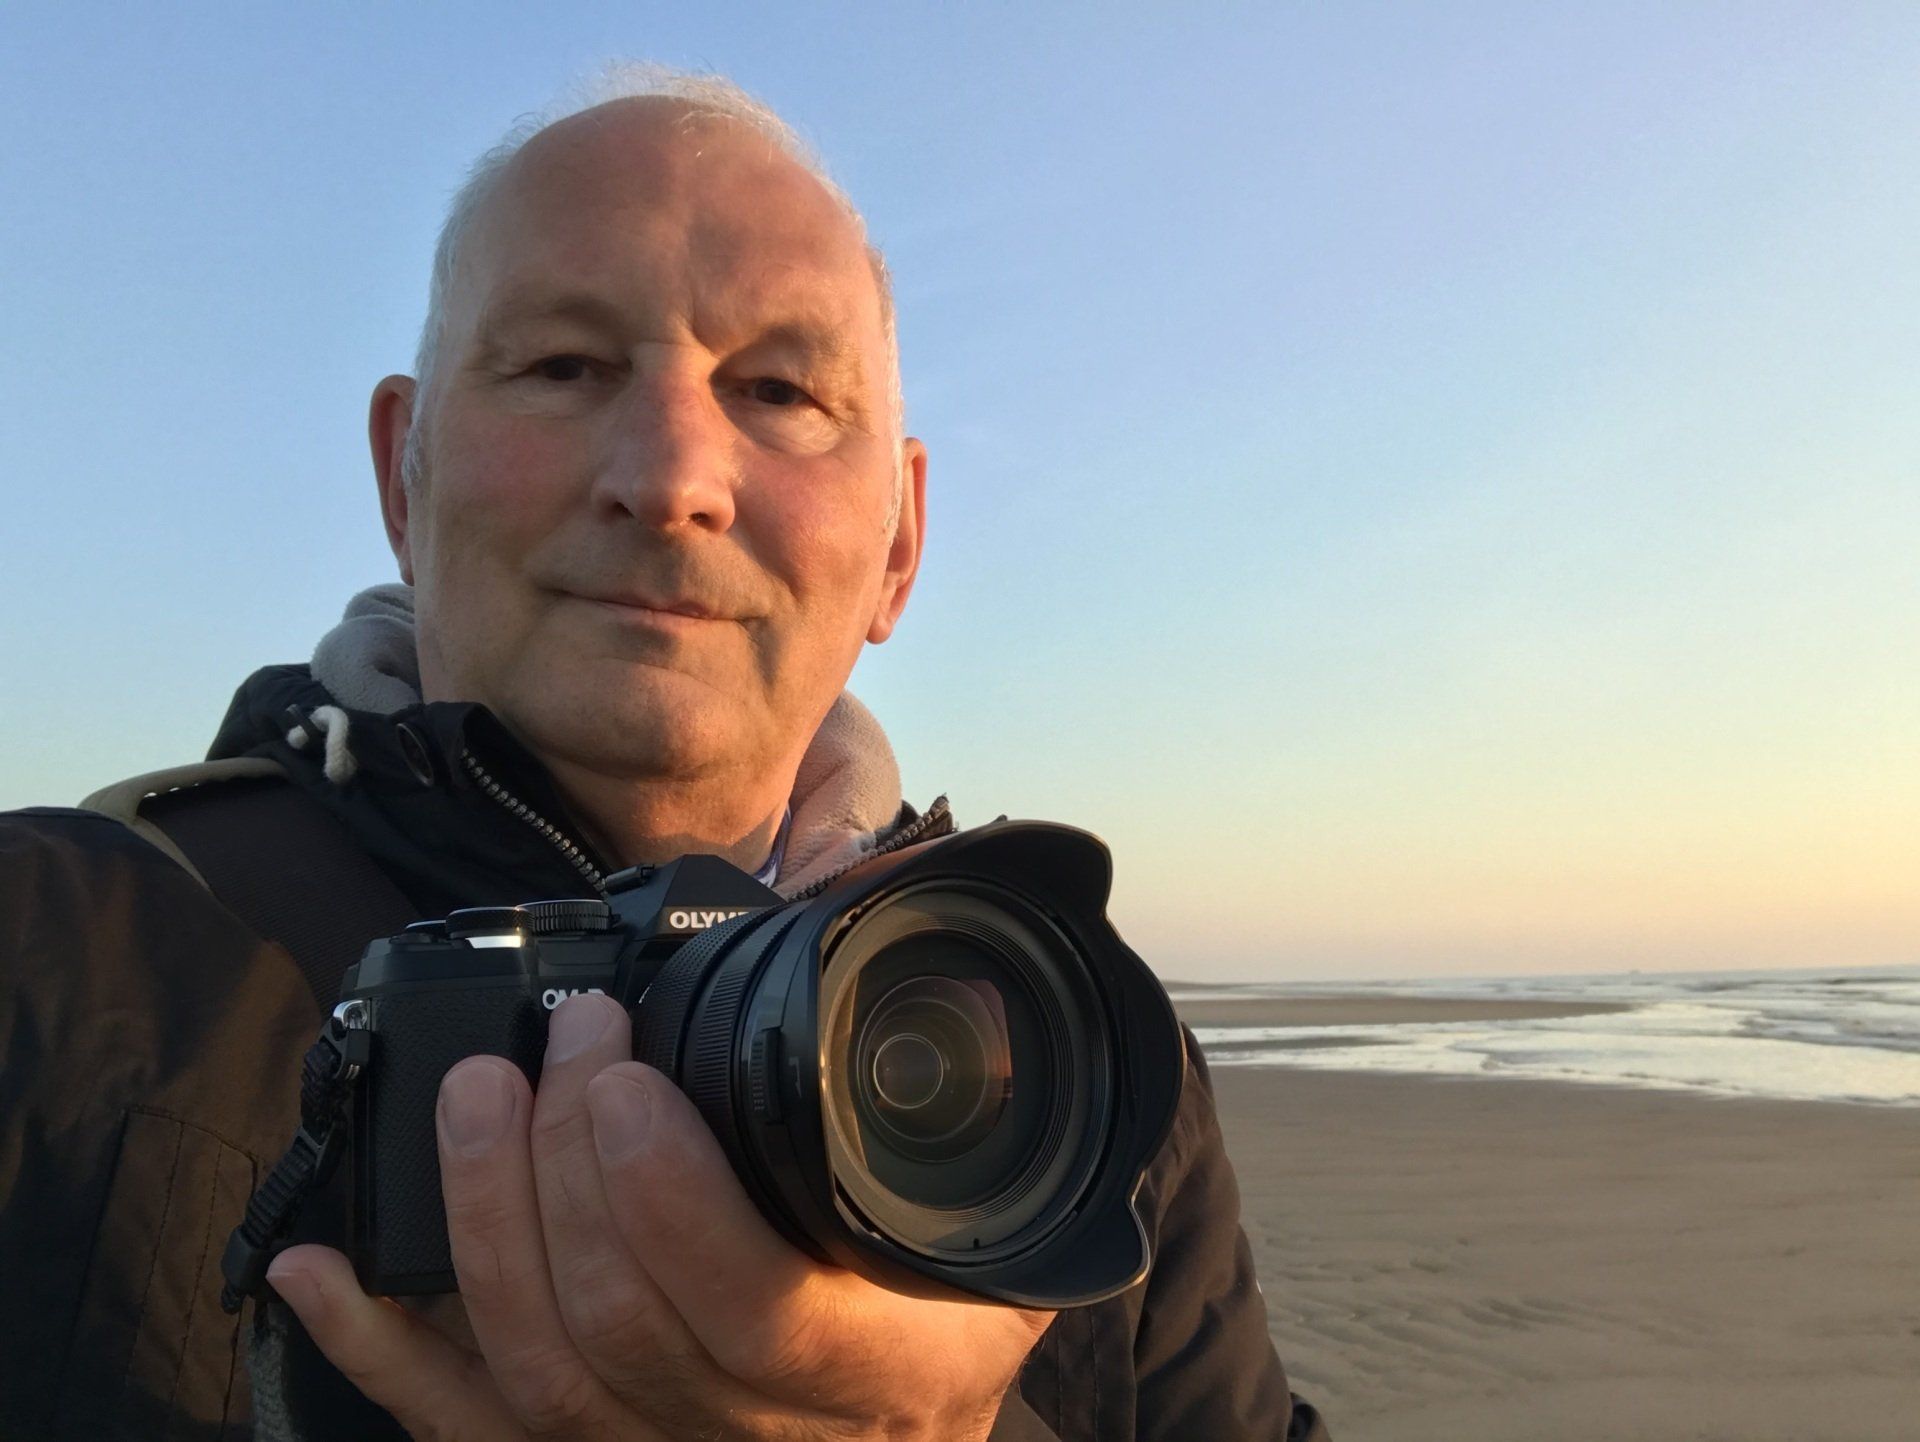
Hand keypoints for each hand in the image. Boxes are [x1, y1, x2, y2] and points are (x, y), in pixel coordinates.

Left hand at [267, 993, 1054, 1440]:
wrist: (918, 1412)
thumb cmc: (959, 1291)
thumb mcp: (992, 1195)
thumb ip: (940, 1082)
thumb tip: (874, 883)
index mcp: (892, 1367)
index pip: (764, 1312)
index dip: (673, 1196)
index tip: (626, 1071)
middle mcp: (777, 1438)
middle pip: (627, 1331)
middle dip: (564, 1167)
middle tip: (568, 1038)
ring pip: (543, 1377)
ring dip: (485, 1222)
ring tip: (473, 1094)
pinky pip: (469, 1431)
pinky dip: (382, 1349)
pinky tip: (320, 1269)